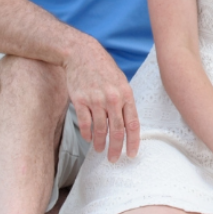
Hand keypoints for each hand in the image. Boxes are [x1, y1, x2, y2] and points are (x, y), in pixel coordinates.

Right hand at [64, 38, 139, 161]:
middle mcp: (112, 98)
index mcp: (126, 94)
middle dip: (116, 148)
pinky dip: (86, 133)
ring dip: (100, 143)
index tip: (132, 154)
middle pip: (116, 130)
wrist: (82, 54)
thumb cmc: (104, 69)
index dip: (133, 141)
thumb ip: (125, 101)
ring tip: (100, 150)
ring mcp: (95, 99)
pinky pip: (84, 123)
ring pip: (100, 129)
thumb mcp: (121, 82)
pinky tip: (88, 139)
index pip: (132, 124)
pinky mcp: (80, 100)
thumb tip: (127, 123)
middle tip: (114, 159)